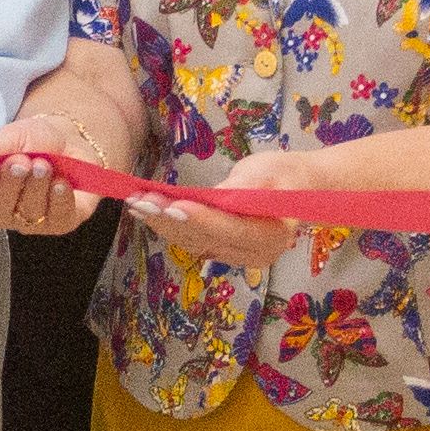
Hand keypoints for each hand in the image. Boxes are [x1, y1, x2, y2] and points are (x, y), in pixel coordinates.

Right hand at [0, 86, 115, 236]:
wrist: (70, 140)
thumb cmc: (35, 141)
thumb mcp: (14, 136)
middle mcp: (4, 210)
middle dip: (11, 183)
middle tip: (23, 161)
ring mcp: (32, 221)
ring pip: (28, 212)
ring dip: (37, 186)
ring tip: (45, 164)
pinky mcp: (60, 223)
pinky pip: (57, 218)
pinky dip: (59, 197)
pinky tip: (61, 182)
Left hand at [125, 151, 305, 272]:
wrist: (293, 187)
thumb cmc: (283, 174)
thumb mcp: (266, 173)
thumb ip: (242, 189)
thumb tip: (212, 198)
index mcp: (273, 236)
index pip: (233, 230)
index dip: (202, 219)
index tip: (175, 206)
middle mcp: (254, 255)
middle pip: (206, 239)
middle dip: (171, 219)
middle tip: (142, 200)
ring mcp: (236, 257)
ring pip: (192, 242)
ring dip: (161, 223)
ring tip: (136, 202)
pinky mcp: (221, 252)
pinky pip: (191, 241)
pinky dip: (167, 226)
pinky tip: (145, 211)